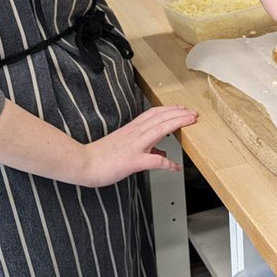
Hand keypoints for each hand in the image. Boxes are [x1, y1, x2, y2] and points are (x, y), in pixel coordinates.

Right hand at [77, 106, 197, 187]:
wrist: (83, 163)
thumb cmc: (100, 156)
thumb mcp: (124, 147)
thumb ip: (144, 148)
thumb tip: (160, 154)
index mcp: (132, 129)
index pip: (154, 113)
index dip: (170, 109)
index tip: (182, 108)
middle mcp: (135, 133)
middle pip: (161, 117)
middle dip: (179, 113)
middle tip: (193, 112)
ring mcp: (134, 146)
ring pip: (160, 129)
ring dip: (177, 123)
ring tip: (191, 122)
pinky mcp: (133, 160)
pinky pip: (154, 161)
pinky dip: (168, 163)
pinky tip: (175, 167)